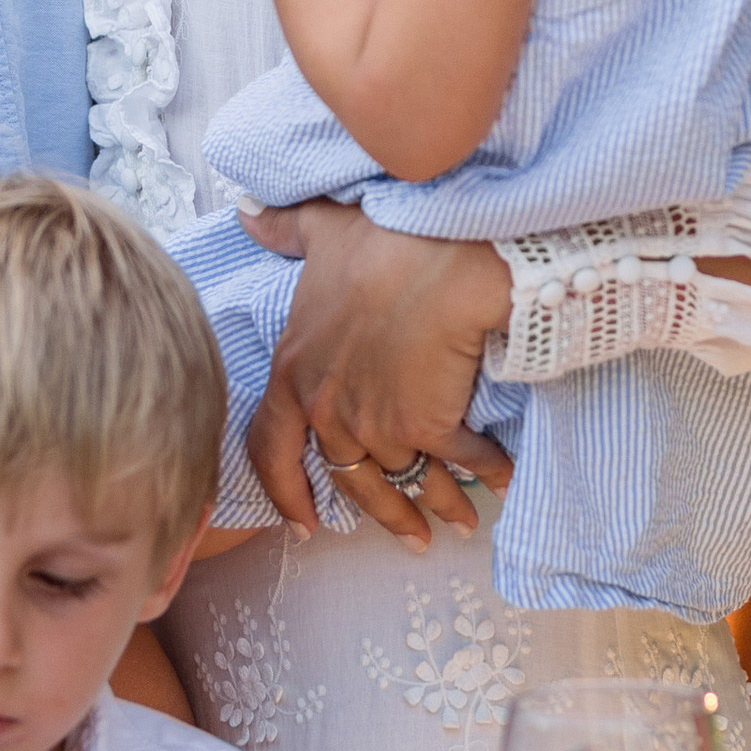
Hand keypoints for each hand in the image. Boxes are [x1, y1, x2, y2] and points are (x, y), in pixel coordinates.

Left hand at [242, 202, 513, 549]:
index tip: (304, 525)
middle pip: (349, 480)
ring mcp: (378, 425)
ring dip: (438, 504)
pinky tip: (502, 480)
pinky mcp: (429, 428)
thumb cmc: (382, 236)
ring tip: (460, 523)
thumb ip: (284, 230)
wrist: (443, 254)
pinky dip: (484, 473)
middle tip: (410, 537)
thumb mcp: (321, 228)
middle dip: (383, 514)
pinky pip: (457, 464)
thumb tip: (248, 213)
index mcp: (295, 371)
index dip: (285, 493)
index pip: (271, 451)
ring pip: (405, 481)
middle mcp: (330, 410)